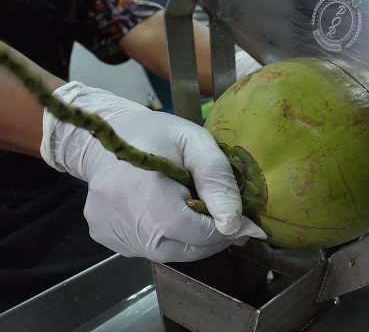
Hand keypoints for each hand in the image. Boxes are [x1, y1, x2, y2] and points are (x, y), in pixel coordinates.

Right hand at [40, 82, 265, 261]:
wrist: (109, 132)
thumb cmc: (158, 134)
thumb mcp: (197, 144)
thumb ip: (218, 181)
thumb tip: (233, 224)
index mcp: (148, 193)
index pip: (196, 233)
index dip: (226, 231)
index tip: (247, 224)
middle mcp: (125, 219)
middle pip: (183, 249)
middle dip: (211, 238)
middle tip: (226, 221)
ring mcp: (111, 231)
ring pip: (166, 253)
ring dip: (189, 240)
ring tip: (199, 215)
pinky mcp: (104, 235)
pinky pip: (146, 248)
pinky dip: (166, 237)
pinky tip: (168, 215)